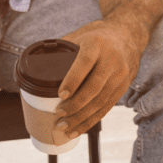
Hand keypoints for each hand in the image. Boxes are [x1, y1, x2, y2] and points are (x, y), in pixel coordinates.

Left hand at [54, 21, 141, 137]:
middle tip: (58, 116)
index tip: (60, 94)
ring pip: (101, 101)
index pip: (85, 63)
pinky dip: (92, 120)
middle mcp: (112, 59)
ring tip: (64, 127)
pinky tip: (79, 128)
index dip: (73, 79)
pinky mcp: (124, 86)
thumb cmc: (97, 37)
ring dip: (82, 118)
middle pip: (94, 87)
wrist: (128, 34)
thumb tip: (34, 66)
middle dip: (75, 105)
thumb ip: (62, 49)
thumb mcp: (80, 35)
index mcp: (97, 43)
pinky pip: (107, 107)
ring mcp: (120, 74)